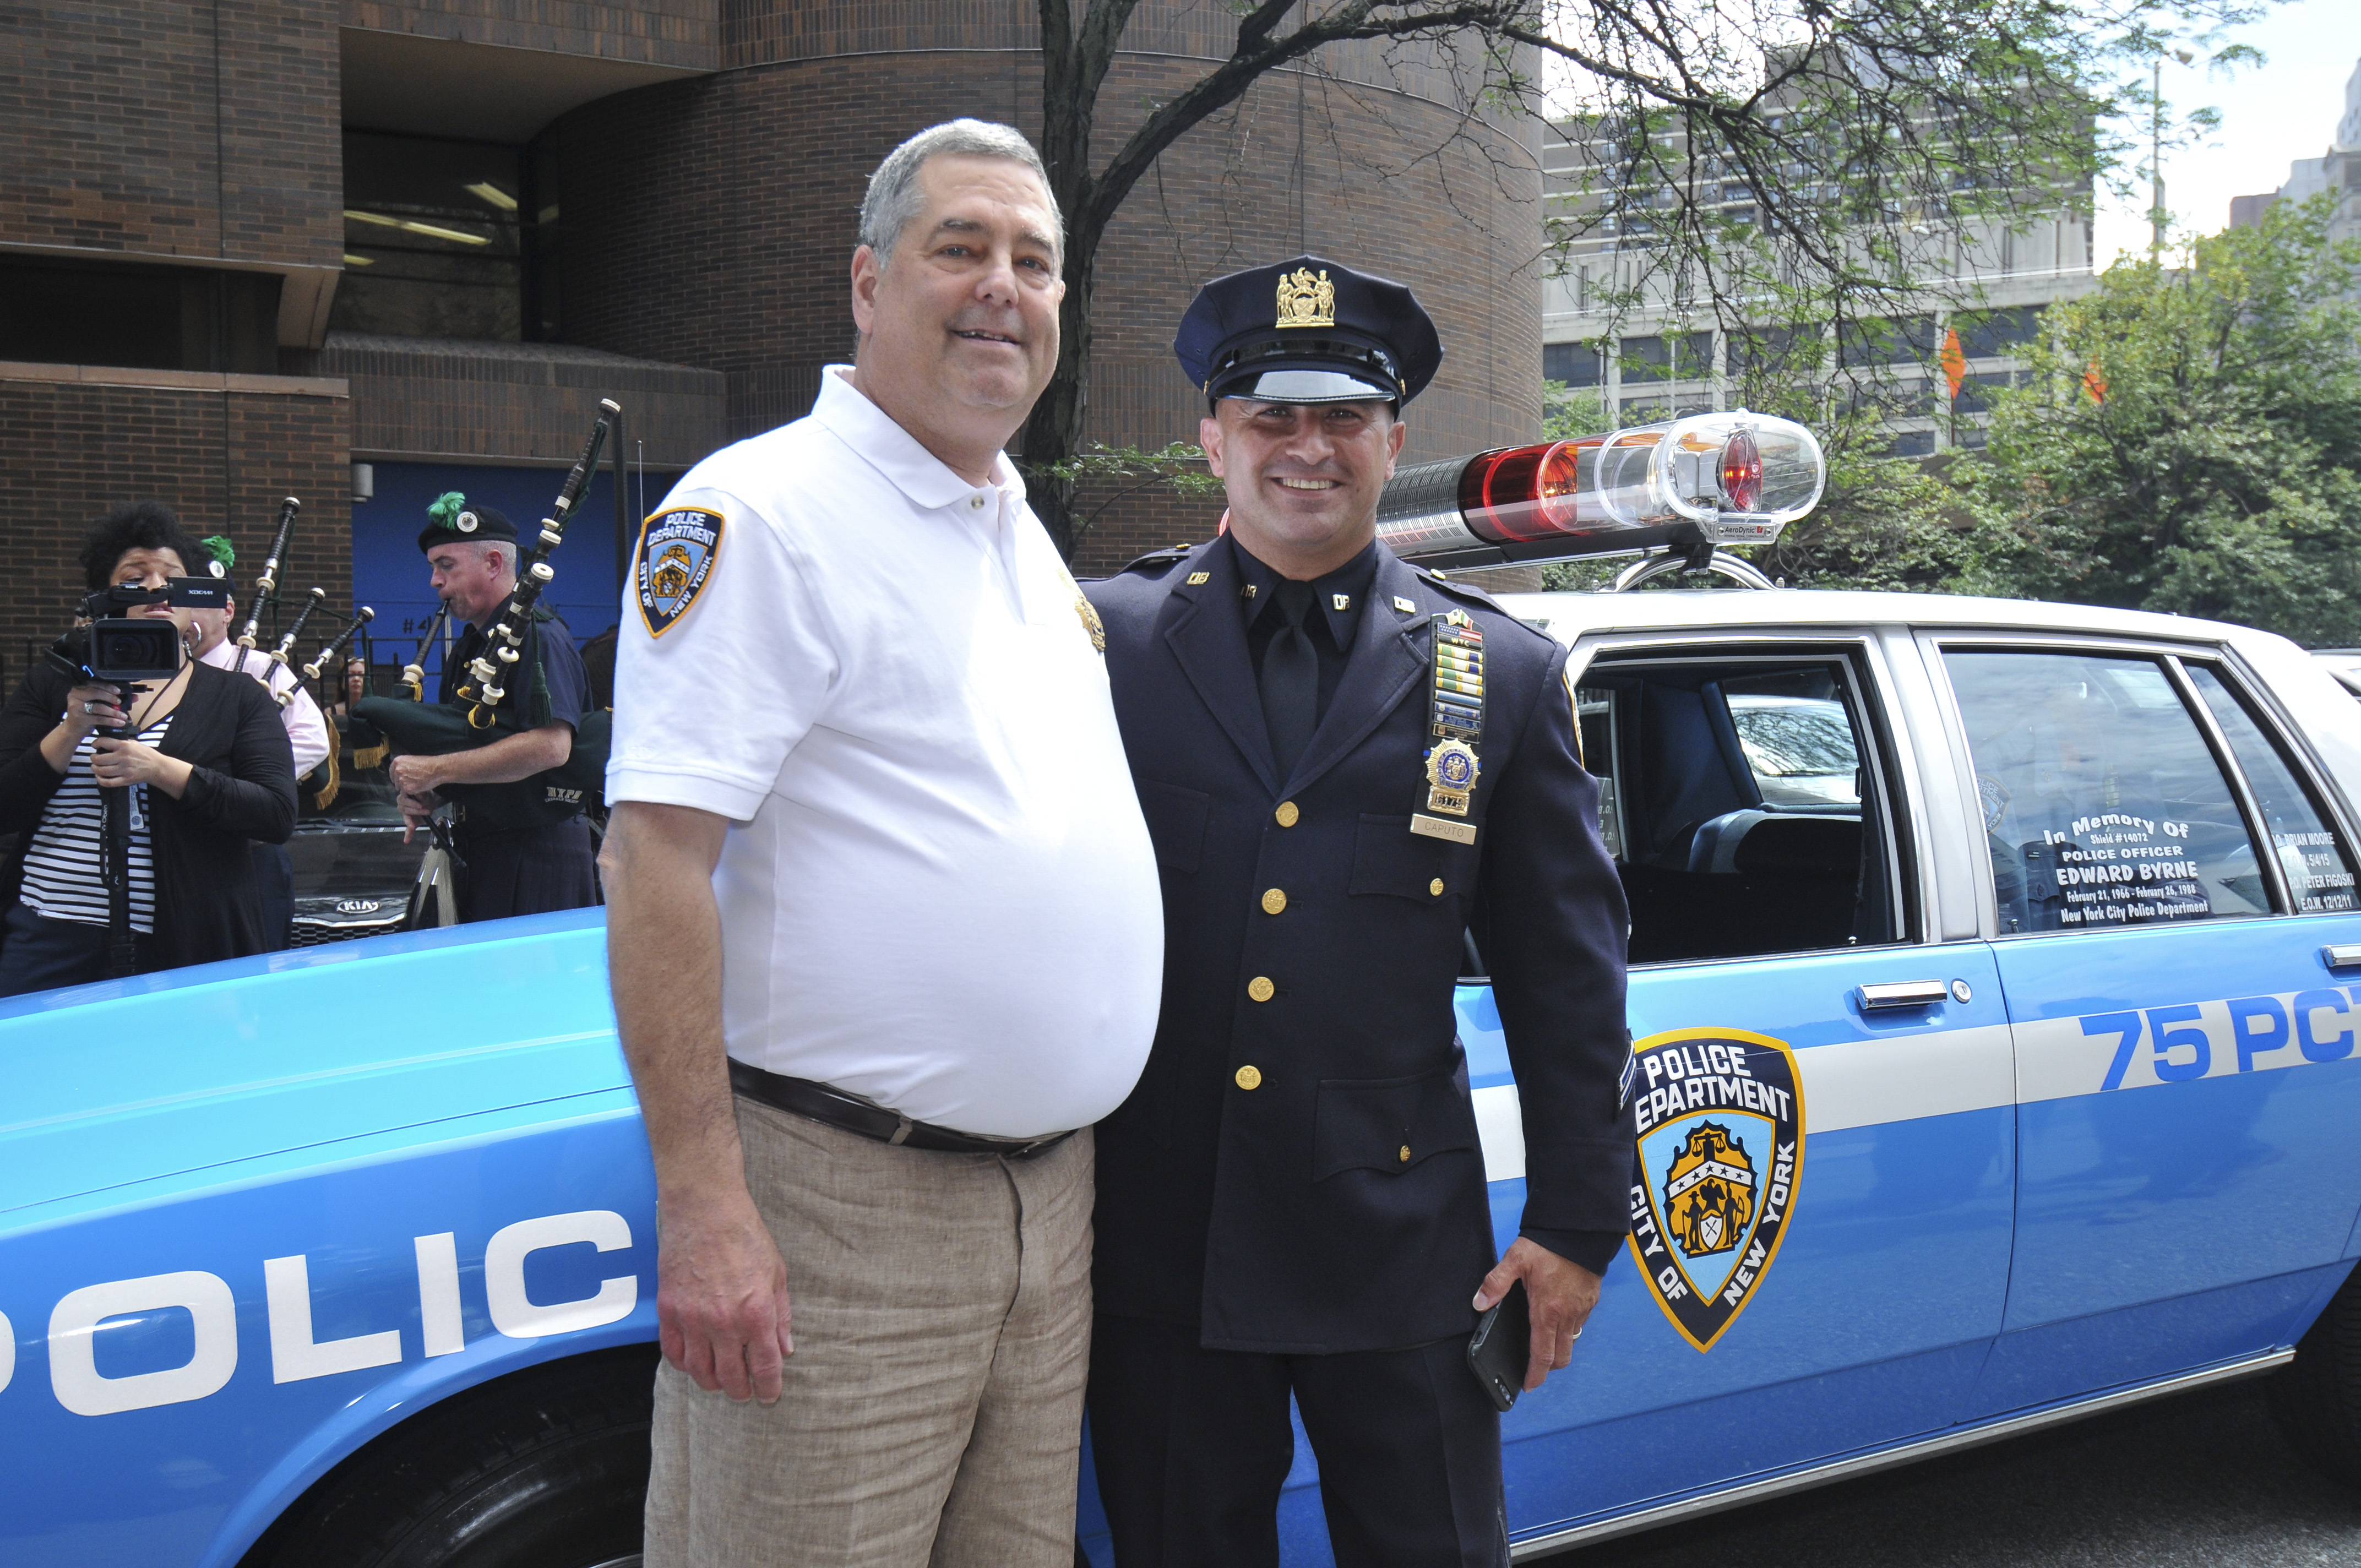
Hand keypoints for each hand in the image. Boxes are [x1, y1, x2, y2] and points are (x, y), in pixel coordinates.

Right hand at [60, 684, 124, 742]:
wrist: (74, 729)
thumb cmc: (87, 714)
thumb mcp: (98, 703)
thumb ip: (113, 698)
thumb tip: (134, 697)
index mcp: (80, 688)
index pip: (95, 684)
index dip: (108, 687)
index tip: (118, 691)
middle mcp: (75, 695)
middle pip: (96, 693)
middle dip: (111, 697)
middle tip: (120, 702)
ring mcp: (76, 707)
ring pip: (98, 707)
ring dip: (113, 711)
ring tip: (123, 715)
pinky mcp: (79, 718)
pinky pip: (98, 719)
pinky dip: (111, 721)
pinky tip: (119, 722)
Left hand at [89, 735, 192, 797]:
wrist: (158, 767)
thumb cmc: (147, 755)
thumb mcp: (135, 743)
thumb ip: (121, 742)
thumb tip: (108, 743)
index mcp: (124, 746)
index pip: (103, 742)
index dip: (95, 743)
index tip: (94, 746)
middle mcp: (123, 758)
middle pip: (98, 759)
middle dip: (93, 758)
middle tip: (94, 758)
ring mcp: (124, 770)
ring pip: (101, 771)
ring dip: (95, 769)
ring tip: (96, 767)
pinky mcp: (126, 780)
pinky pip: (108, 782)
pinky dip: (101, 780)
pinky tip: (100, 777)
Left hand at [388, 752, 443, 798]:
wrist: (436, 769)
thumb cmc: (428, 764)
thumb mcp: (412, 760)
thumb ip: (404, 766)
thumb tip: (400, 772)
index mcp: (397, 762)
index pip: (391, 772)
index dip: (396, 777)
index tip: (399, 780)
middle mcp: (397, 770)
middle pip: (396, 781)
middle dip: (402, 783)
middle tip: (412, 782)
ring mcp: (401, 780)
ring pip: (401, 788)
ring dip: (408, 788)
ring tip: (418, 784)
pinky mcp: (407, 788)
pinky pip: (407, 793)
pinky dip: (413, 792)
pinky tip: (419, 787)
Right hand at [397, 786, 441, 843]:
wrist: (430, 801)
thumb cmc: (425, 796)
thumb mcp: (424, 793)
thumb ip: (420, 794)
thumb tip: (419, 795)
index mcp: (403, 797)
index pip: (403, 800)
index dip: (412, 803)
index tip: (420, 805)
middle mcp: (401, 805)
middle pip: (404, 809)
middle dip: (415, 811)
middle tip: (425, 811)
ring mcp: (405, 814)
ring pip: (406, 818)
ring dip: (412, 821)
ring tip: (416, 824)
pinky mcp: (410, 822)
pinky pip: (408, 830)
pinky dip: (408, 835)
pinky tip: (407, 840)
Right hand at [655, 1186, 794, 1402]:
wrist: (705, 1210)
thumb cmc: (745, 1236)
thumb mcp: (777, 1274)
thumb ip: (781, 1316)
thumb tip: (785, 1349)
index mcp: (756, 1313)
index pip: (763, 1367)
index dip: (768, 1387)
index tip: (769, 1396)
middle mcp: (723, 1323)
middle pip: (730, 1377)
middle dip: (740, 1391)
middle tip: (745, 1393)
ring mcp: (692, 1319)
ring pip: (699, 1372)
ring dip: (712, 1383)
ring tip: (720, 1383)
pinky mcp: (669, 1311)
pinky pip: (673, 1352)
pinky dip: (684, 1365)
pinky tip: (694, 1364)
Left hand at [1475, 1238, 1601, 1390]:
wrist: (1580, 1231)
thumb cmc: (1548, 1245)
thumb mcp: (1515, 1260)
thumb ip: (1496, 1283)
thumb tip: (1480, 1303)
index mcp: (1546, 1311)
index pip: (1542, 1356)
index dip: (1535, 1376)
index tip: (1528, 1386)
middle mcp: (1567, 1316)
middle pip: (1561, 1357)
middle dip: (1548, 1367)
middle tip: (1534, 1367)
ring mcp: (1582, 1310)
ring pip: (1572, 1341)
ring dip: (1559, 1348)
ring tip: (1544, 1341)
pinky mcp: (1591, 1300)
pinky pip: (1580, 1324)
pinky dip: (1569, 1329)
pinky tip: (1557, 1317)